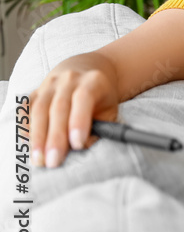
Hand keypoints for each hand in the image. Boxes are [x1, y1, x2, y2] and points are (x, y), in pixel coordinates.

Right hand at [28, 52, 120, 168]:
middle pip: (58, 108)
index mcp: (92, 82)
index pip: (83, 99)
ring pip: (39, 109)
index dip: (79, 121)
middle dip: (55, 137)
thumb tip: (83, 146)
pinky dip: (26, 127)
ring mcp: (50, 84)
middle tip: (54, 161)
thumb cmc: (100, 97)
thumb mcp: (109, 110)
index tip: (78, 144)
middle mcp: (69, 79)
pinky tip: (28, 143)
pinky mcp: (36, 91)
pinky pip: (26, 109)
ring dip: (37, 137)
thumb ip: (102, 127)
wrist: (87, 71)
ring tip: (39, 159)